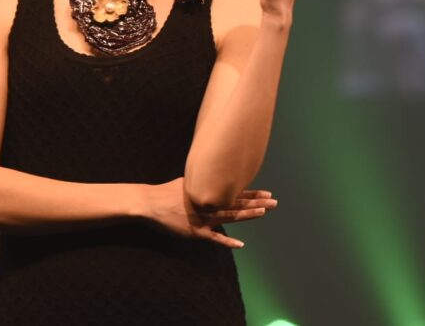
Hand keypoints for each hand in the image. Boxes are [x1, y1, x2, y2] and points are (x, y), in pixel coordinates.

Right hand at [142, 177, 277, 248]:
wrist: (150, 203)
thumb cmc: (166, 192)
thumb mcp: (187, 182)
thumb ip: (201, 184)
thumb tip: (209, 180)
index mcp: (207, 193)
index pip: (234, 193)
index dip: (252, 195)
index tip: (267, 194)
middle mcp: (208, 204)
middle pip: (236, 203)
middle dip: (257, 203)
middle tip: (275, 203)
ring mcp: (203, 218)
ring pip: (229, 216)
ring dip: (247, 215)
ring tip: (264, 213)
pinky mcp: (196, 231)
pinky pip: (214, 238)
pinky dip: (227, 242)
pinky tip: (240, 245)